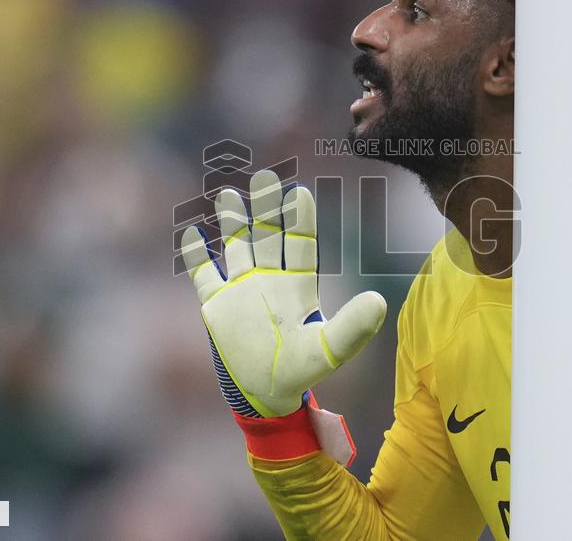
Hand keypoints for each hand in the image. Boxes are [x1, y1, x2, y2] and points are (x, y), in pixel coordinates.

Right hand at [180, 170, 386, 417]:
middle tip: (265, 176)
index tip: (300, 192)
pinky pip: (204, 274)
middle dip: (265, 207)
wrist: (265, 395)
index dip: (299, 218)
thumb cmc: (300, 372)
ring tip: (228, 195)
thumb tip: (381, 302)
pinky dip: (197, 256)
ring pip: (235, 246)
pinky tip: (191, 234)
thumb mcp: (329, 350)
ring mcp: (240, 290)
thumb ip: (352, 328)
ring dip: (232, 222)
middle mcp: (269, 280)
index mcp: (297, 285)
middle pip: (266, 235)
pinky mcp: (216, 306)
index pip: (299, 242)